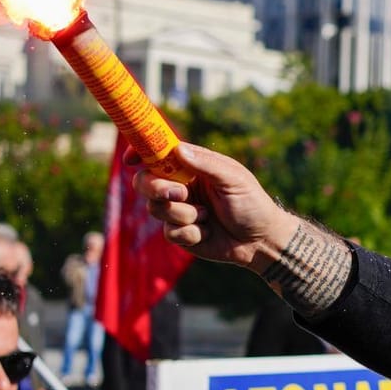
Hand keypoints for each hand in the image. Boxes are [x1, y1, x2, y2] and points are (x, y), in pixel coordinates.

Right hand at [134, 142, 297, 270]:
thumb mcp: (233, 179)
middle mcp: (181, 186)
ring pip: (156, 209)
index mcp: (193, 166)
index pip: (160, 154)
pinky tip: (209, 233)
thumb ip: (205, 164)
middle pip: (146, 181)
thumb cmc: (252, 204)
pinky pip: (170, 232)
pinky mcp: (180, 233)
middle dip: (157, 188)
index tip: (130, 159)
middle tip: (180, 193)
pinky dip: (191, 233)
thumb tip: (178, 149)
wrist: (260, 240)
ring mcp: (179, 210)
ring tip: (208, 216)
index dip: (141, 153)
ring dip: (184, 214)